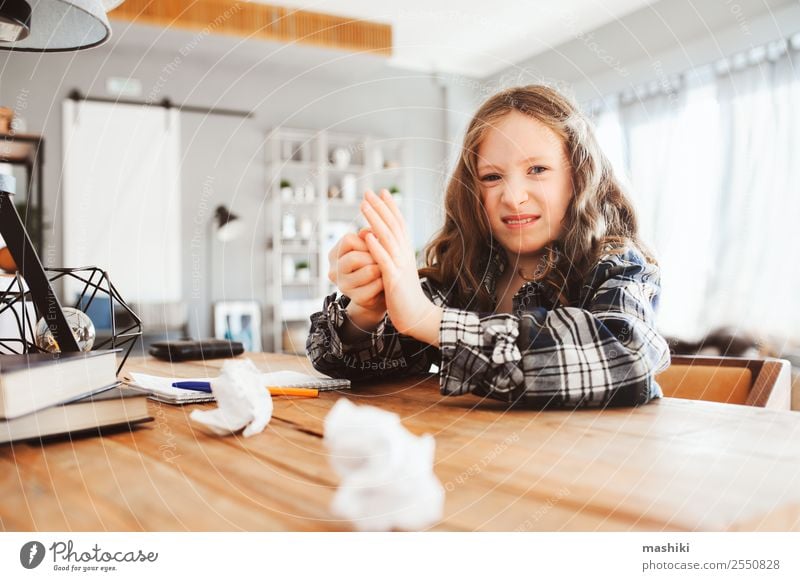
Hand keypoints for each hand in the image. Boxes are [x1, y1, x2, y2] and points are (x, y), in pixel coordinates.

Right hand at [328, 231, 385, 315]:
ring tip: (385, 269)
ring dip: (381, 268)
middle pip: (354, 258)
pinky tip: (385, 281)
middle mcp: (334, 271)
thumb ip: (369, 237)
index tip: (375, 246)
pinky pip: (376, 286)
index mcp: (335, 254)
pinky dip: (384, 281)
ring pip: (368, 271)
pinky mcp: (356, 299)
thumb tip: (367, 232)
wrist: (379, 291)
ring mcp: (344, 286)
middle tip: (383, 259)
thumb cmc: (374, 264)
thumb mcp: (370, 248)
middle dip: (374, 257)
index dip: (366, 241)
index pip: (347, 240)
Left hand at [360, 189, 441, 344]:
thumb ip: (394, 257)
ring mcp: (400, 266)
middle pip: (393, 225)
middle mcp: (404, 254)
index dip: (390, 208)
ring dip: (375, 220)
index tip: (382, 193)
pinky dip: (376, 247)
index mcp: (406, 252)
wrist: (418, 317)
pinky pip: (384, 260)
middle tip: (369, 191)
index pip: (399, 224)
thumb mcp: (400, 271)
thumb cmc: (406, 296)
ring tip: (363, 205)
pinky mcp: (394, 279)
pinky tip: (366, 236)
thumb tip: (385, 243)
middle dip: (380, 207)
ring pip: (387, 238)